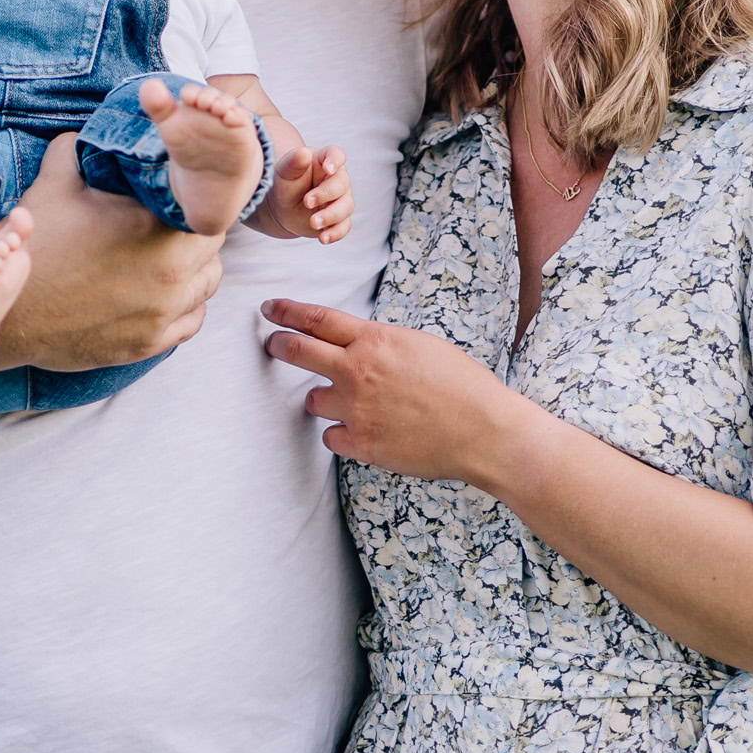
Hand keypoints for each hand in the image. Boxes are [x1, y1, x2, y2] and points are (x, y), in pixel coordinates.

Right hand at [0, 134, 225, 371]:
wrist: (5, 312)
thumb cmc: (32, 247)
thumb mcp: (53, 183)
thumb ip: (80, 147)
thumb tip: (96, 130)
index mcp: (154, 228)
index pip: (207, 210)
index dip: (195, 202)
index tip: (177, 200)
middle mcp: (170, 274)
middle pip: (214, 248)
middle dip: (196, 234)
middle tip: (172, 226)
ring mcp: (161, 314)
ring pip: (208, 285)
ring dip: (196, 270)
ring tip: (170, 259)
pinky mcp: (148, 344)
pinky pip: (191, 322)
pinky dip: (185, 306)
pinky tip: (163, 294)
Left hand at [262, 299, 525, 479]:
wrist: (483, 430)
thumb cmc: (461, 385)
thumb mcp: (419, 346)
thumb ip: (380, 344)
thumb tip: (355, 345)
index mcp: (375, 341)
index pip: (317, 319)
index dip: (287, 312)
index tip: (269, 309)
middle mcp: (357, 372)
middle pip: (298, 351)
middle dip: (278, 345)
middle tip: (272, 345)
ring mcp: (355, 409)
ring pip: (313, 401)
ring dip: (324, 401)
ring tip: (356, 405)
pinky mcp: (360, 444)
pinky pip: (331, 437)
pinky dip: (343, 435)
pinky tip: (366, 433)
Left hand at [268, 144, 353, 243]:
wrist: (281, 207)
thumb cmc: (285, 182)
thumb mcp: (285, 170)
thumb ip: (293, 161)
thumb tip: (303, 154)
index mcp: (325, 160)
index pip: (337, 155)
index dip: (335, 161)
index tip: (327, 168)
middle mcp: (337, 179)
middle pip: (342, 184)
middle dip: (326, 194)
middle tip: (306, 202)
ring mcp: (340, 200)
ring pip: (345, 207)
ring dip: (330, 216)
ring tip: (313, 222)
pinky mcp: (338, 220)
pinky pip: (343, 226)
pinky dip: (335, 233)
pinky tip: (323, 238)